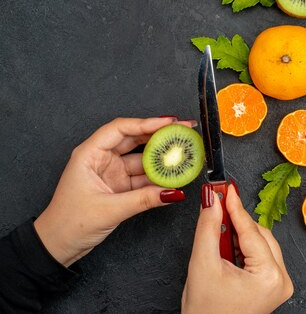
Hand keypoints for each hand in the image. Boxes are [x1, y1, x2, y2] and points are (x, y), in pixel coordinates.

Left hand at [34, 117, 192, 266]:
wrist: (57, 246)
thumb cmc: (68, 223)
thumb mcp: (108, 210)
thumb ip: (143, 200)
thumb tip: (172, 192)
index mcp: (90, 154)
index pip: (121, 129)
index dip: (146, 123)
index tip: (169, 122)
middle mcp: (102, 159)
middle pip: (135, 139)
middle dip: (160, 134)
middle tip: (184, 130)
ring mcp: (112, 172)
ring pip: (142, 160)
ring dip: (163, 158)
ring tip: (184, 154)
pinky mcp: (120, 187)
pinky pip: (144, 178)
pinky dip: (159, 178)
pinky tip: (174, 177)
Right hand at [182, 185, 292, 313]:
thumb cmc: (206, 312)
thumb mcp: (202, 265)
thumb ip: (208, 228)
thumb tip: (212, 201)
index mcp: (269, 276)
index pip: (251, 231)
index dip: (235, 206)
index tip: (225, 187)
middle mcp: (282, 279)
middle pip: (259, 235)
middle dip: (236, 222)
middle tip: (217, 203)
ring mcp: (281, 284)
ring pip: (261, 243)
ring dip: (240, 234)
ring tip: (218, 233)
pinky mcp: (274, 286)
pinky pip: (262, 255)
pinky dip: (245, 247)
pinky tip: (228, 247)